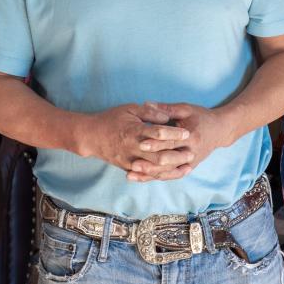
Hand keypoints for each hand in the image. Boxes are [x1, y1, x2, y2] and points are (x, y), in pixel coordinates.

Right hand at [75, 103, 193, 181]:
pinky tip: (173, 173)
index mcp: (133, 130)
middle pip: (158, 155)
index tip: (187, 131)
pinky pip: (147, 174)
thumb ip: (149, 112)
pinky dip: (161, 174)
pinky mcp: (128, 168)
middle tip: (192, 152)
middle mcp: (132, 147)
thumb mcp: (130, 109)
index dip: (173, 132)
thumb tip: (167, 117)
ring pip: (154, 168)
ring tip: (187, 165)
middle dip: (177, 154)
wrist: (91, 136)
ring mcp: (130, 160)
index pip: (157, 133)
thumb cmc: (111, 119)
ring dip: (172, 167)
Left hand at [127, 102, 233, 181]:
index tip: (140, 143)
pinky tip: (141, 178)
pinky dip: (156, 177)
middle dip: (150, 163)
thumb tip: (146, 104)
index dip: (156, 143)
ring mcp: (190, 163)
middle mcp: (191, 152)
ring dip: (150, 174)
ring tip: (132, 174)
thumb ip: (166, 109)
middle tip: (132, 164)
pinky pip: (171, 175)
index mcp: (191, 136)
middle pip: (168, 161)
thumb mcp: (185, 109)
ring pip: (168, 172)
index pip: (171, 142)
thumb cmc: (201, 116)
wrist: (220, 130)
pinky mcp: (188, 168)